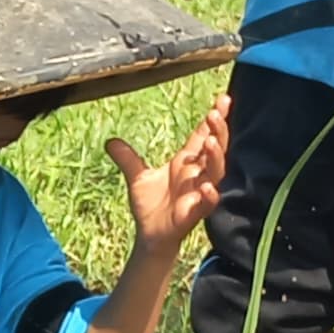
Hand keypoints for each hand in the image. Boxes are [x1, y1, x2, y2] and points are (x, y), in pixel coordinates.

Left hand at [111, 95, 231, 257]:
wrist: (149, 234)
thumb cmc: (150, 205)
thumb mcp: (137, 177)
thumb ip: (127, 159)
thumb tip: (110, 141)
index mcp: (186, 162)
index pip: (203, 135)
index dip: (213, 118)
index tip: (223, 98)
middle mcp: (197, 174)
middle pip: (215, 148)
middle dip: (218, 131)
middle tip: (215, 113)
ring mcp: (199, 192)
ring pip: (216, 172)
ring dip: (216, 157)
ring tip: (210, 142)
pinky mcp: (196, 212)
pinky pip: (208, 203)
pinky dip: (210, 195)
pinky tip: (208, 186)